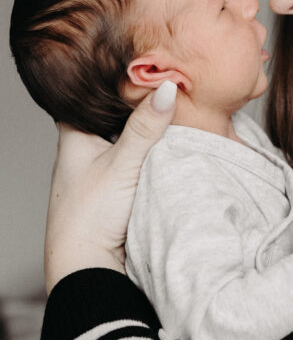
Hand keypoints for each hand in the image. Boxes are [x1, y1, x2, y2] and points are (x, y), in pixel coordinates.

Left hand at [44, 81, 176, 292]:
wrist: (89, 269)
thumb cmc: (90, 216)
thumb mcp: (122, 164)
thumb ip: (145, 127)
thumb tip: (165, 88)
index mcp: (73, 138)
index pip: (87, 97)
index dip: (109, 82)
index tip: (135, 69)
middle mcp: (81, 153)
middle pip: (110, 119)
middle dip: (135, 108)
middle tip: (163, 87)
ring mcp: (97, 174)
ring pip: (124, 143)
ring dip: (144, 135)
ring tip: (173, 112)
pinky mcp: (113, 194)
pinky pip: (134, 165)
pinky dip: (149, 158)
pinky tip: (167, 151)